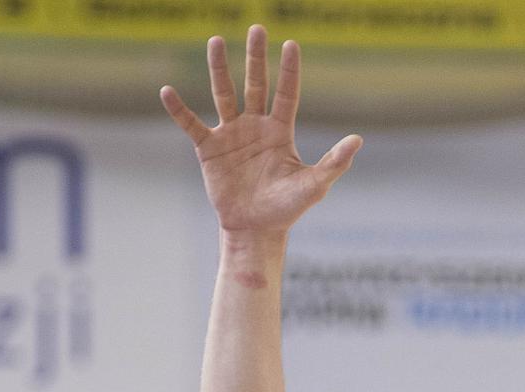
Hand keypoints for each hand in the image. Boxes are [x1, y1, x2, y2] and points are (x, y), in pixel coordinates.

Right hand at [160, 28, 362, 241]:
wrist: (255, 230)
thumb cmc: (286, 209)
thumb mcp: (314, 186)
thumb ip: (334, 162)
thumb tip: (357, 140)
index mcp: (280, 131)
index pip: (286, 93)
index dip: (289, 70)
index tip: (291, 45)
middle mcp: (255, 126)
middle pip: (256, 83)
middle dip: (257, 57)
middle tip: (257, 28)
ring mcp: (231, 134)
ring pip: (224, 94)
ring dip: (219, 69)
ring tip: (216, 41)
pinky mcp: (209, 149)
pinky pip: (192, 124)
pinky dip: (179, 110)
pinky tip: (167, 91)